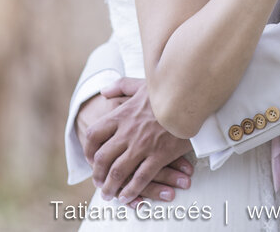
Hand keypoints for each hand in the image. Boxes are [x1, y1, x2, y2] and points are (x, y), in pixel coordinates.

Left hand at [81, 78, 193, 204]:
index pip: (94, 134)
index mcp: (122, 114)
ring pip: (118, 172)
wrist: (191, 95)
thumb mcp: (141, 84)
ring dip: (110, 187)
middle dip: (97, 174)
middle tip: (98, 182)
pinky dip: (131, 191)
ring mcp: (143, 145)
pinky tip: (127, 197)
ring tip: (109, 195)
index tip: (90, 158)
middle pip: (102, 158)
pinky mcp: (160, 155)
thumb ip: (121, 86)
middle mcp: (128, 131)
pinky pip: (140, 178)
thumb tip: (103, 92)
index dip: (88, 150)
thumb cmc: (167, 90)